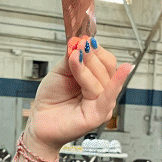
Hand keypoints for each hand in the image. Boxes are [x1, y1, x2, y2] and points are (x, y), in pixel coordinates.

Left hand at [26, 36, 132, 157]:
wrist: (40, 122)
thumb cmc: (51, 100)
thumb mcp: (61, 71)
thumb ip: (71, 57)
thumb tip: (80, 40)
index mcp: (96, 80)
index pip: (106, 61)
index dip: (97, 50)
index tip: (84, 40)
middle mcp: (102, 92)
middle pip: (108, 68)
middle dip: (91, 56)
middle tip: (79, 47)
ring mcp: (102, 103)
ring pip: (102, 80)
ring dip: (85, 68)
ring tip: (73, 59)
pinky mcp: (98, 115)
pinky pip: (109, 97)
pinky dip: (116, 83)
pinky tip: (122, 71)